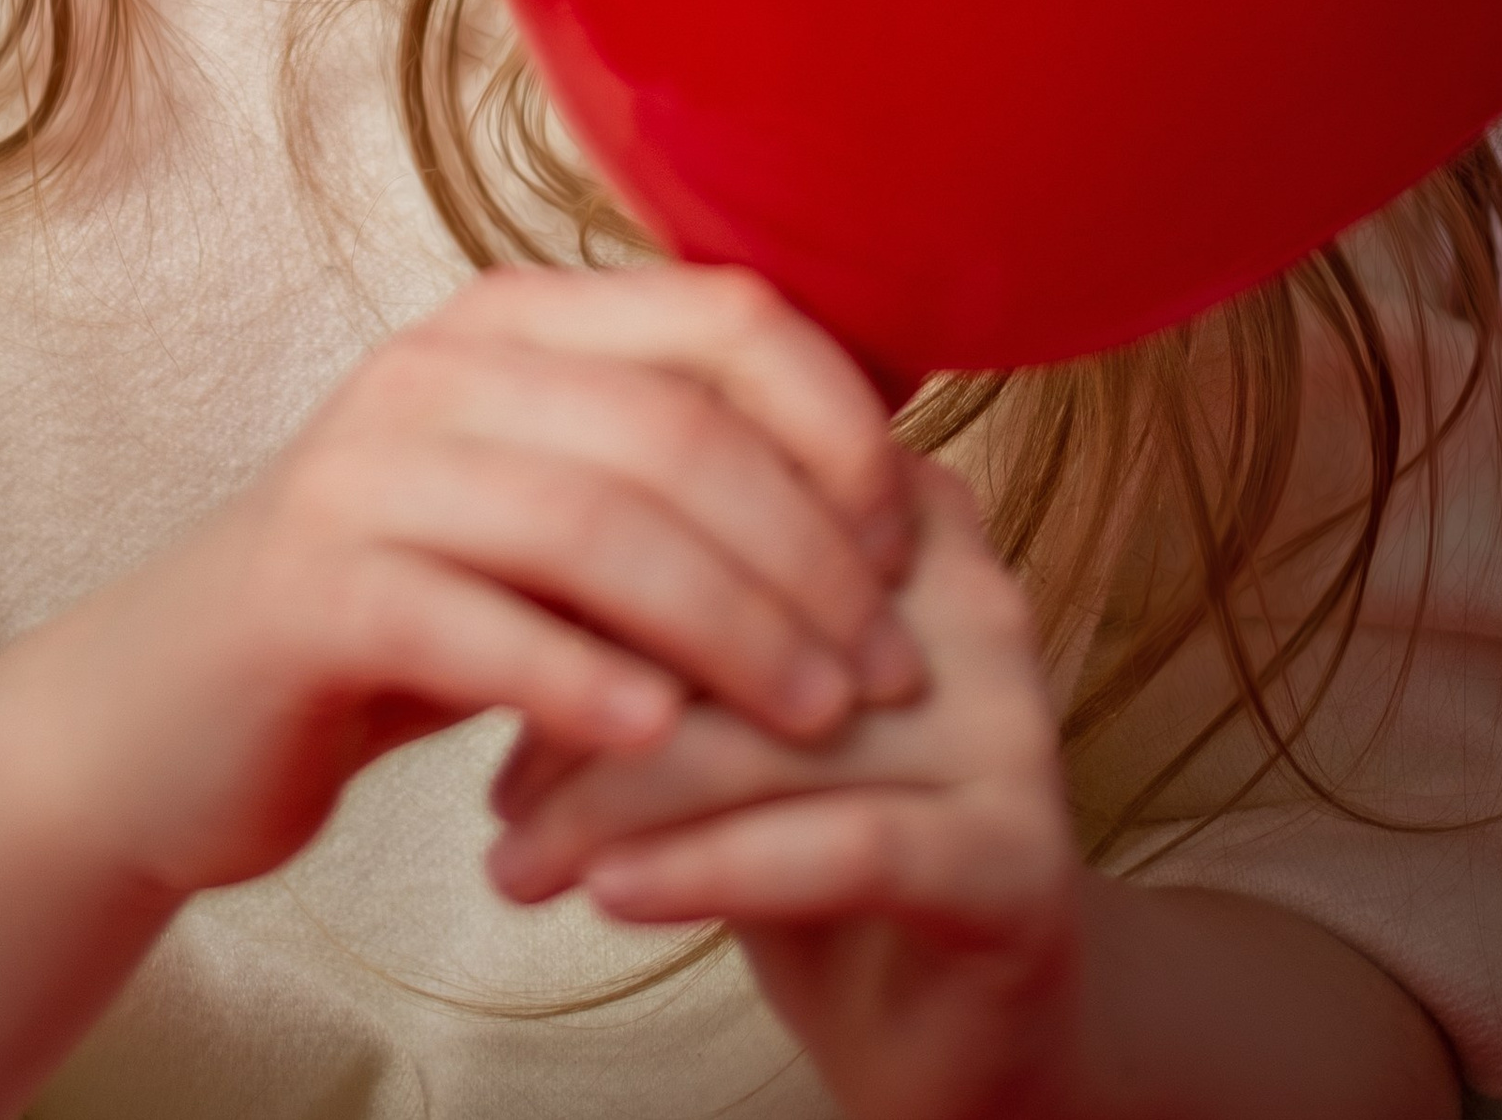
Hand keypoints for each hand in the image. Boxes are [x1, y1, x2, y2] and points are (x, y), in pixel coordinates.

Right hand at [31, 262, 928, 909]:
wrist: (175, 706)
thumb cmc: (406, 607)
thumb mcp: (543, 513)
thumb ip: (669, 470)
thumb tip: (888, 465)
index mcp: (514, 319)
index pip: (721, 314)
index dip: (836, 420)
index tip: (904, 536)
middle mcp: (438, 368)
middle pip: (673, 431)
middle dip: (806, 554)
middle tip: (888, 665)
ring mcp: (364, 472)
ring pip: (592, 525)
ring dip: (729, 628)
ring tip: (815, 717)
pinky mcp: (311, 592)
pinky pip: (476, 627)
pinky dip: (584, 683)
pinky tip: (661, 742)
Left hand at [487, 455, 1087, 1119]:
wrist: (940, 1009)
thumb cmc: (800, 818)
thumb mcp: (718, 693)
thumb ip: (639, 606)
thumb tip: (484, 571)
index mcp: (904, 512)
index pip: (728, 492)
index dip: (591, 571)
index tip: (484, 642)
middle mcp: (970, 595)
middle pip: (743, 612)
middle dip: (593, 698)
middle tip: (488, 784)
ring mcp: (1009, 722)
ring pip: (773, 737)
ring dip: (618, 804)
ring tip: (515, 864)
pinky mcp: (1017, 857)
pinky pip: (841, 846)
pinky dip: (705, 869)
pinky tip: (608, 897)